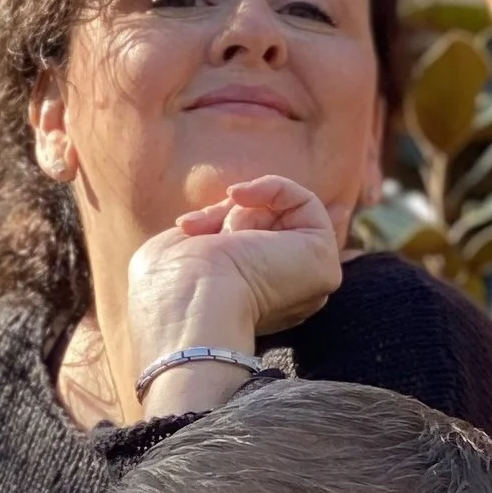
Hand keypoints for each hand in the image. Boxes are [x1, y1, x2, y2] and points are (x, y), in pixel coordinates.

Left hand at [125, 173, 343, 414]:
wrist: (190, 305)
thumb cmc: (171, 291)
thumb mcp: (182, 250)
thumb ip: (210, 234)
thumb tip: (232, 221)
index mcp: (251, 303)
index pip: (245, 244)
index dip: (217, 223)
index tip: (185, 227)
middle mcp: (283, 295)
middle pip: (263, 226)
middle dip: (225, 216)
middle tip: (194, 227)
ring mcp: (306, 280)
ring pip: (280, 215)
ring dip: (242, 213)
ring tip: (218, 232)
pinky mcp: (321, 259)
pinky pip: (306, 202)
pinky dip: (271, 187)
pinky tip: (238, 195)